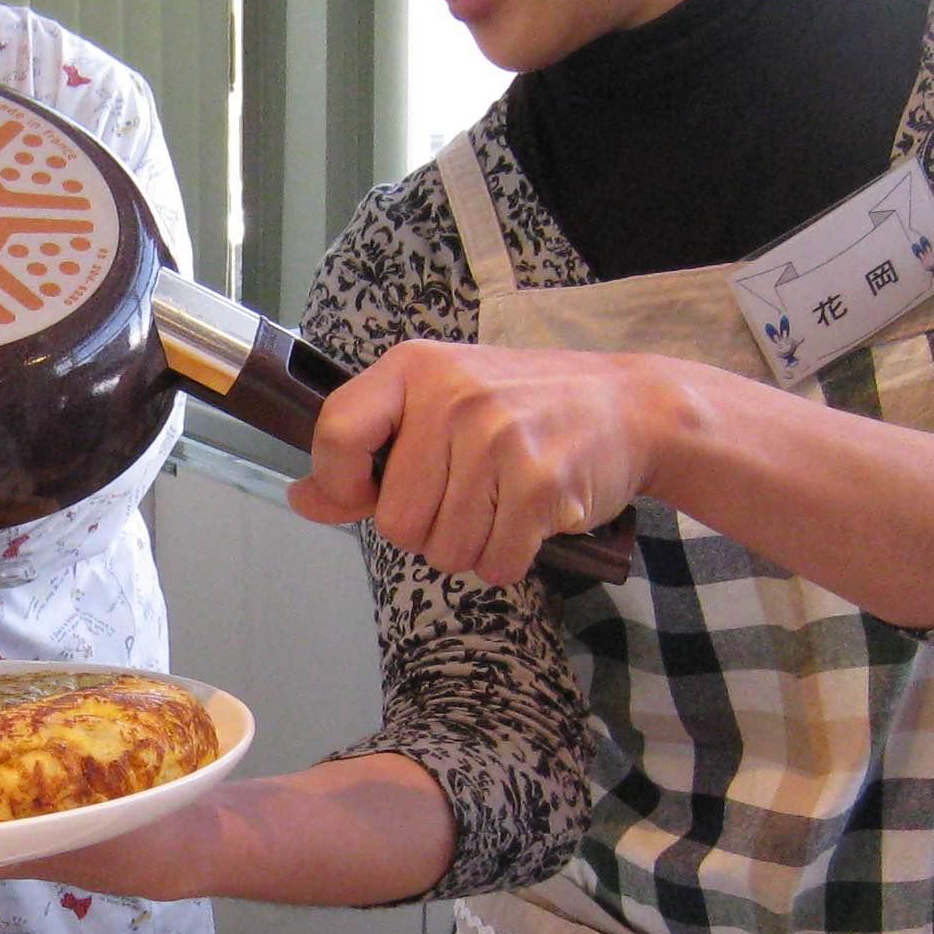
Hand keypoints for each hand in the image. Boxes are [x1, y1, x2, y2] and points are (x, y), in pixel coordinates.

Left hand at [290, 340, 658, 585]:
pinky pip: (494, 564)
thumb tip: (303, 498)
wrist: (630, 406)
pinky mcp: (540, 484)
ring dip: (472, 547)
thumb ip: (365, 455)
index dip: (340, 482)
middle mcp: (453, 398)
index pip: (337, 434)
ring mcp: (499, 439)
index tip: (367, 491)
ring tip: (502, 502)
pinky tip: (528, 520)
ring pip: (443, 551)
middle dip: (427, 528)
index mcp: (415, 369)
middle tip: (468, 494)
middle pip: (394, 521)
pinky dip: (509, 559)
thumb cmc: (524, 408)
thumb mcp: (438, 408)